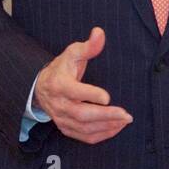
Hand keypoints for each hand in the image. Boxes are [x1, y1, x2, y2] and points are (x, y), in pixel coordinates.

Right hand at [34, 27, 131, 143]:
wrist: (42, 88)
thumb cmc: (62, 69)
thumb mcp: (72, 54)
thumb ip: (88, 46)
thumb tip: (99, 32)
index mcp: (59, 84)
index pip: (74, 91)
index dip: (90, 95)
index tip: (107, 97)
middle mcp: (59, 104)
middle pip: (81, 114)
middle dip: (105, 115)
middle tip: (126, 114)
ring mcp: (61, 118)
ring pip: (84, 128)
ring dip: (106, 126)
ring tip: (125, 121)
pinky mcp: (66, 128)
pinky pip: (83, 137)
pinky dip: (101, 135)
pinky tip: (116, 128)